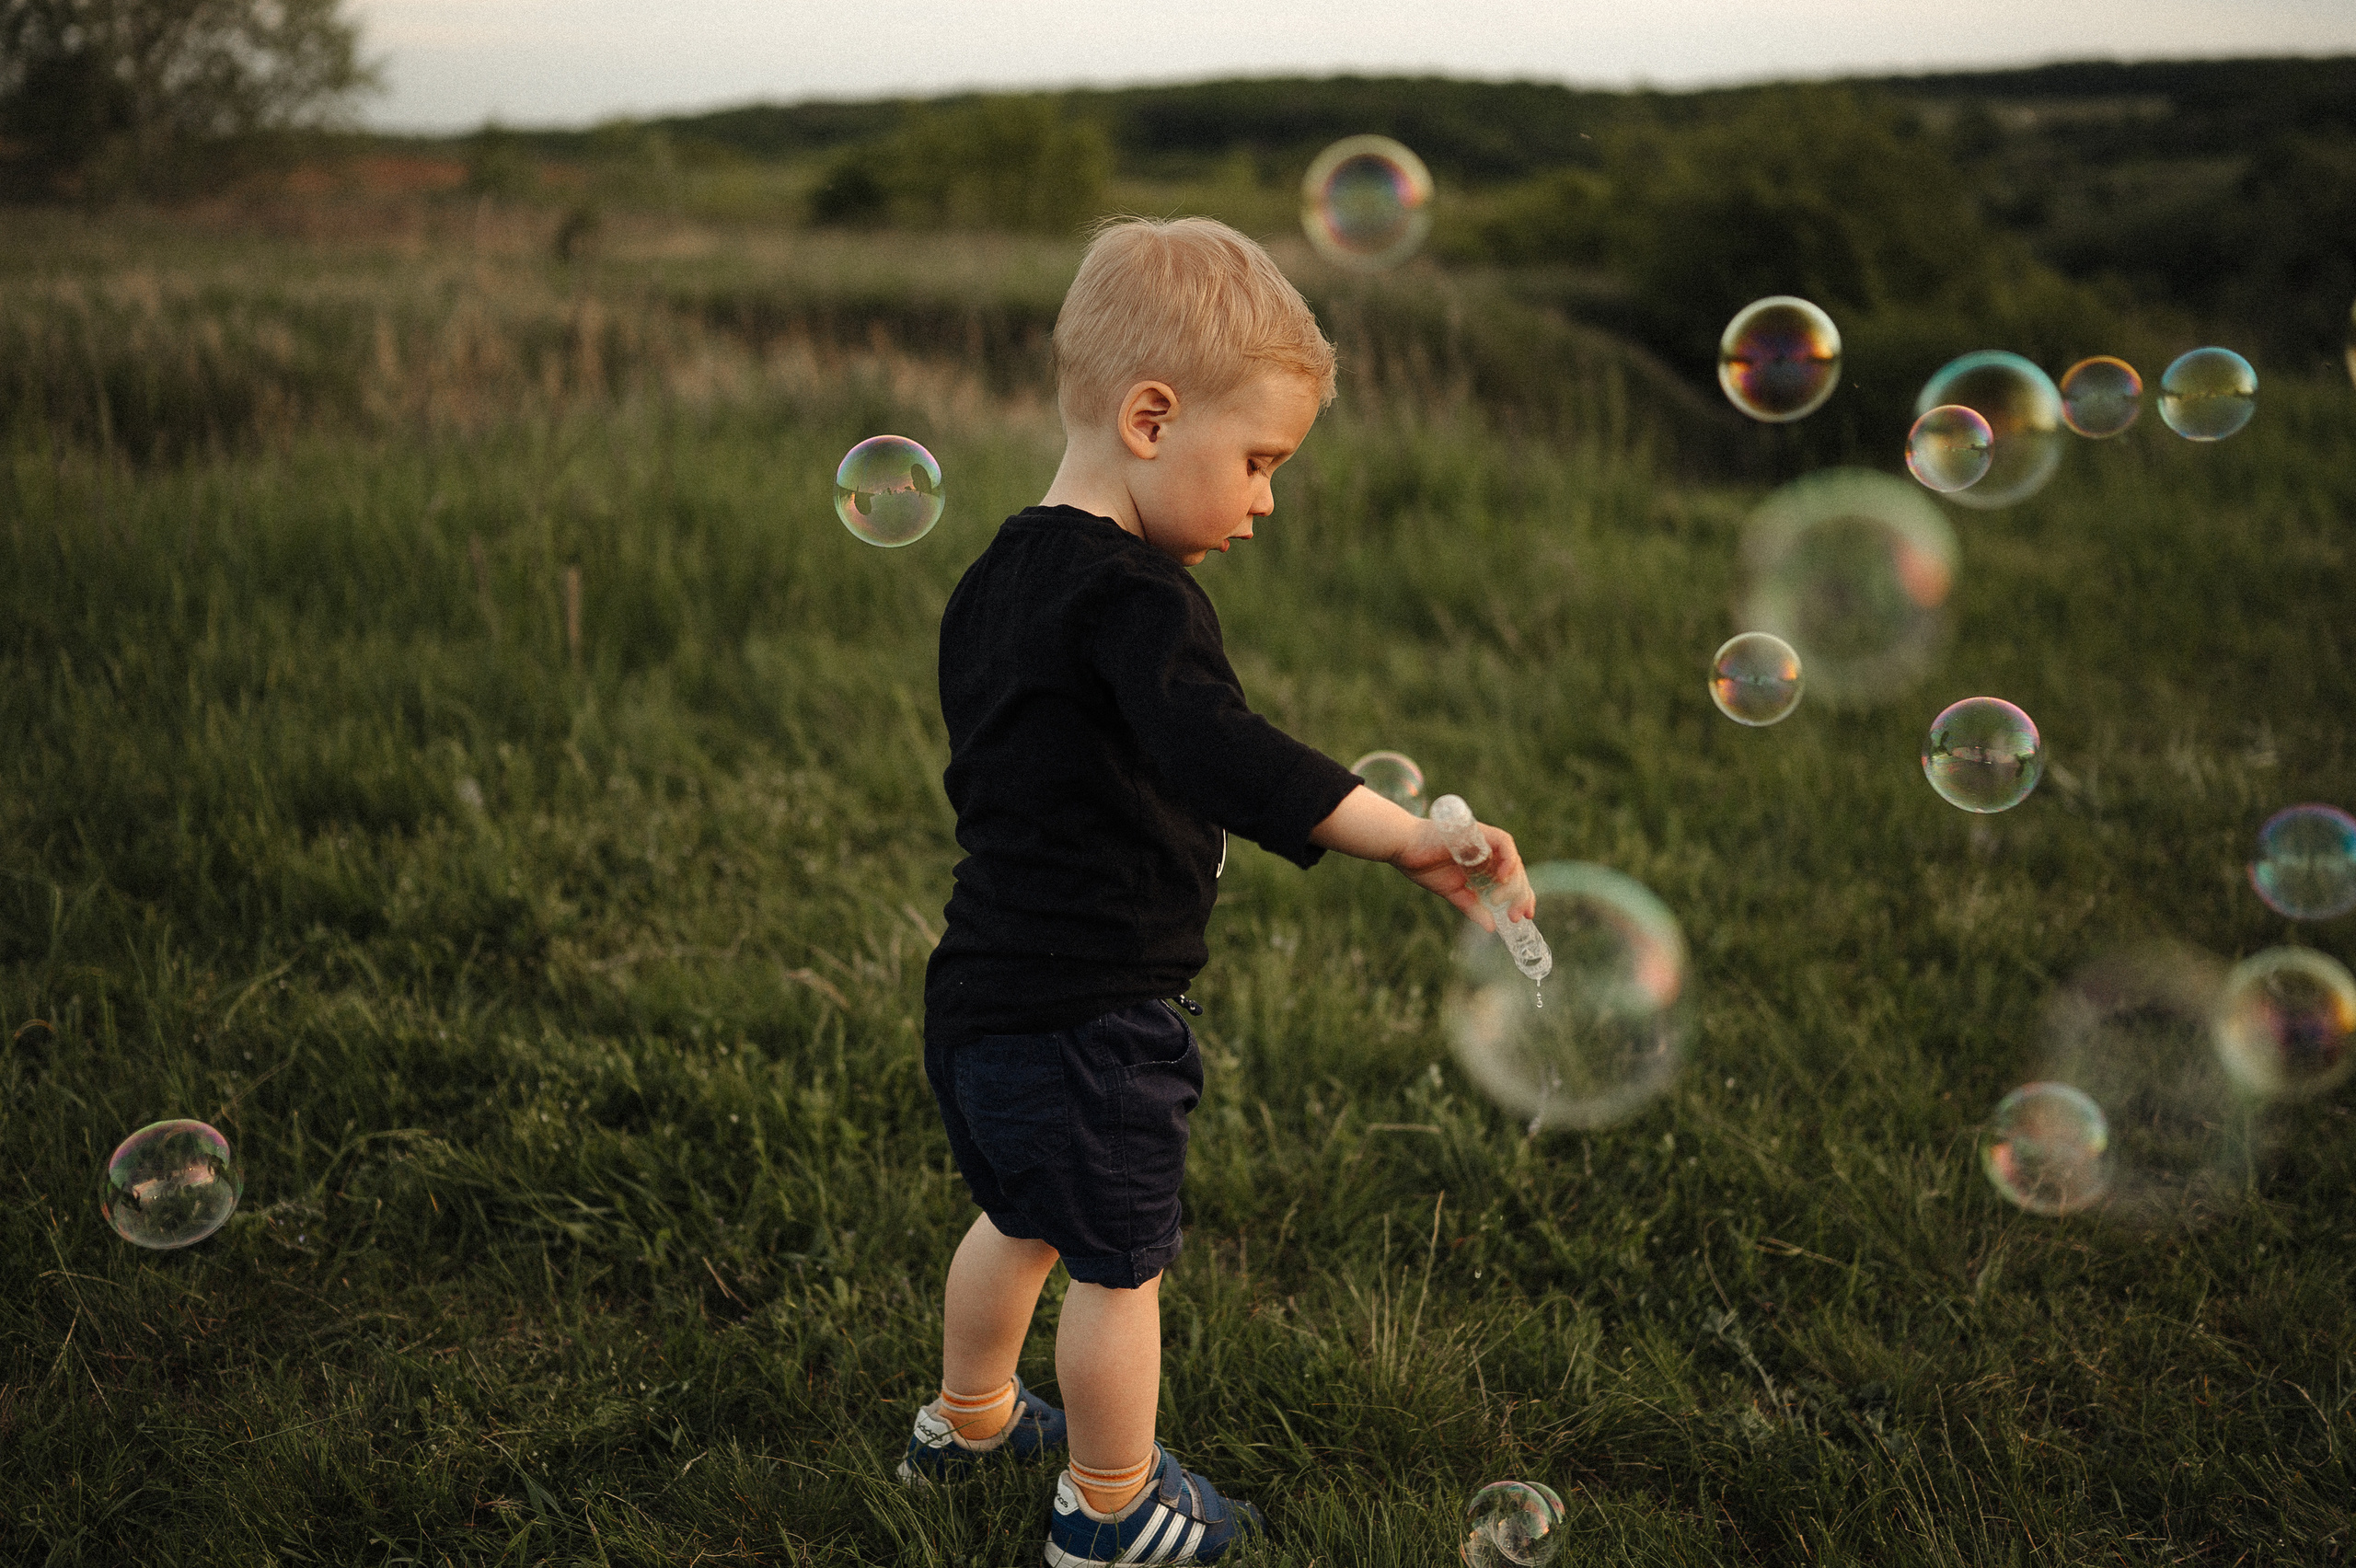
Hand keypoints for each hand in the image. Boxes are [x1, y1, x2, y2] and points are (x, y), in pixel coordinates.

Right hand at [1390, 818, 1534, 929]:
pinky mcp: (1479, 831)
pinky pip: (1504, 842)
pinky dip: (1508, 859)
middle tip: (1517, 916)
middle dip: (1521, 895)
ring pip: (1514, 860)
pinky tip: (1503, 877)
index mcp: (1484, 866)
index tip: (1526, 915)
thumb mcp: (1453, 892)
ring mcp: (1486, 841)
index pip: (1512, 881)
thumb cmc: (1423, 866)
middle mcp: (1489, 852)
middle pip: (1517, 873)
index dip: (1522, 897)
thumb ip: (1472, 906)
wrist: (1403, 847)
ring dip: (1514, 883)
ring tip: (1504, 902)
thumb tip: (1491, 927)